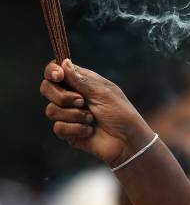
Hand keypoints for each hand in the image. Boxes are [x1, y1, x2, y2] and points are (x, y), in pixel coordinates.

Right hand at [40, 60, 154, 166]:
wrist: (128, 141)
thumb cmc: (121, 114)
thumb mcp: (104, 93)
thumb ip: (81, 80)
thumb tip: (63, 62)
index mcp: (83, 82)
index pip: (57, 71)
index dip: (52, 71)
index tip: (58, 76)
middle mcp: (73, 96)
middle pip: (47, 88)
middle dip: (62, 96)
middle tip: (81, 101)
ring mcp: (70, 114)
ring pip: (51, 110)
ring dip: (74, 115)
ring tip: (91, 119)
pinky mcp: (69, 132)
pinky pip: (58, 127)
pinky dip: (76, 129)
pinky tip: (90, 131)